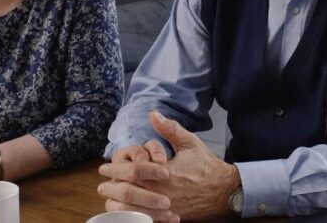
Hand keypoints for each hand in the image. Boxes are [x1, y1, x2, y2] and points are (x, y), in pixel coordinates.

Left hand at [98, 111, 239, 221]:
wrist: (224, 190)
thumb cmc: (206, 165)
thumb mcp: (189, 143)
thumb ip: (169, 129)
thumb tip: (153, 114)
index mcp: (163, 173)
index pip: (131, 172)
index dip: (114, 170)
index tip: (105, 168)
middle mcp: (161, 192)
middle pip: (126, 193)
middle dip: (110, 188)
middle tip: (101, 184)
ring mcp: (164, 208)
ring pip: (132, 211)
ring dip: (117, 205)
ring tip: (109, 199)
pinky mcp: (168, 217)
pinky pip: (144, 220)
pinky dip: (132, 217)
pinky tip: (125, 213)